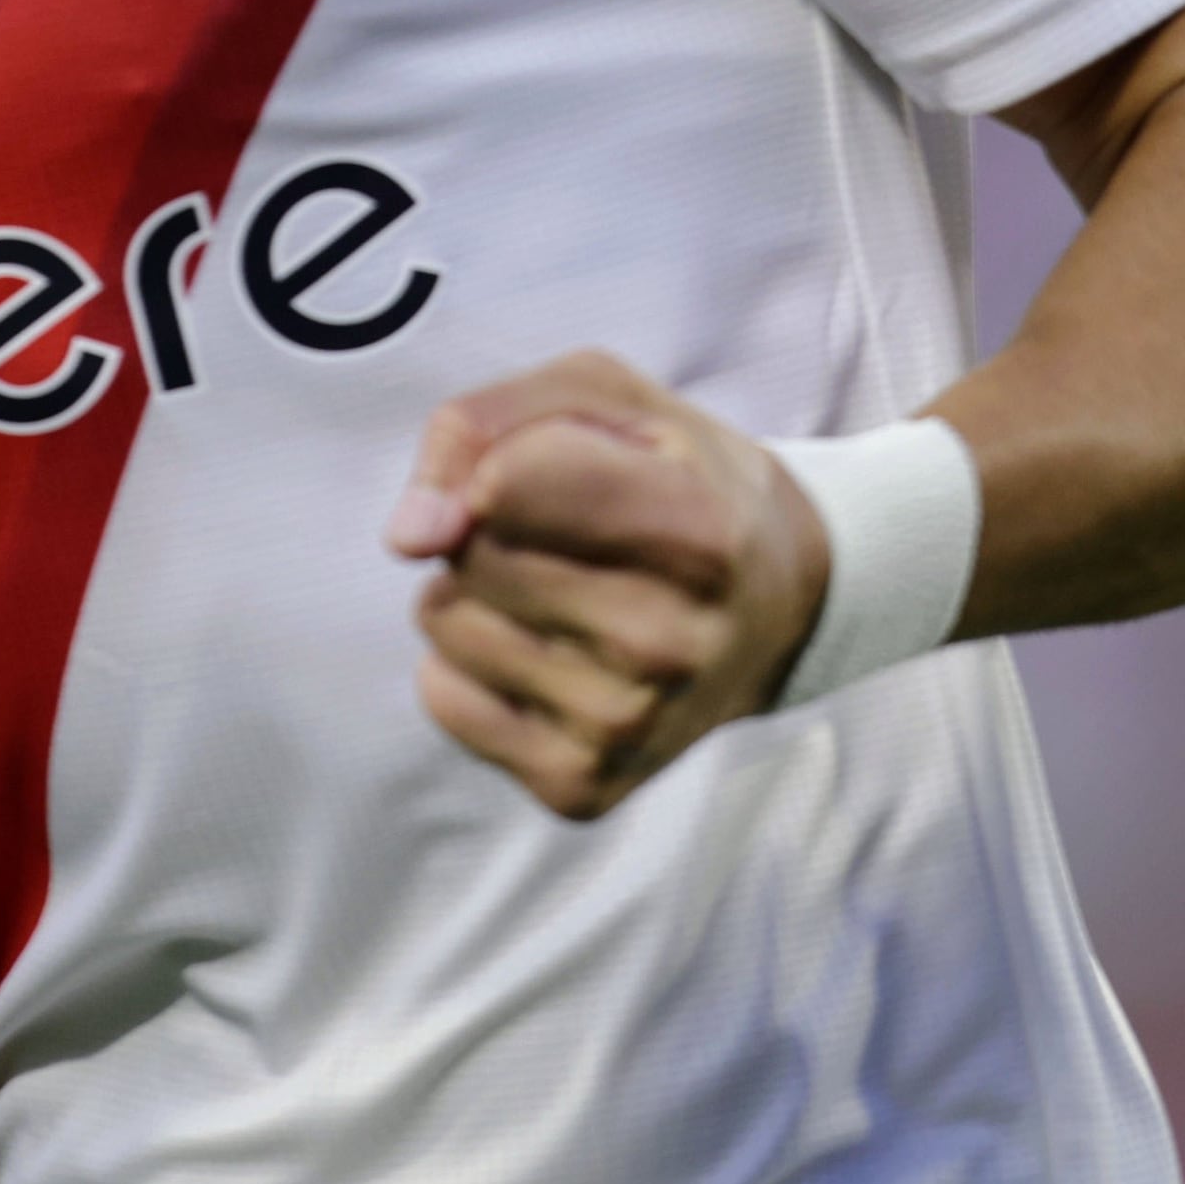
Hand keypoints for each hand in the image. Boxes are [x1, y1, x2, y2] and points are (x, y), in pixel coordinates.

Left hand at [380, 350, 828, 821]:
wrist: (777, 609)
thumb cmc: (669, 476)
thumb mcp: (598, 398)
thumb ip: (480, 428)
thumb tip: (407, 537)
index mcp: (694, 528)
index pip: (503, 483)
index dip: (501, 460)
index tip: (554, 467)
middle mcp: (669, 640)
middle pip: (468, 551)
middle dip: (487, 524)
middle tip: (572, 534)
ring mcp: (628, 724)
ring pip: (442, 619)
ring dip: (473, 592)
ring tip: (562, 592)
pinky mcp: (581, 785)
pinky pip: (440, 695)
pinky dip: (467, 664)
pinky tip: (546, 655)